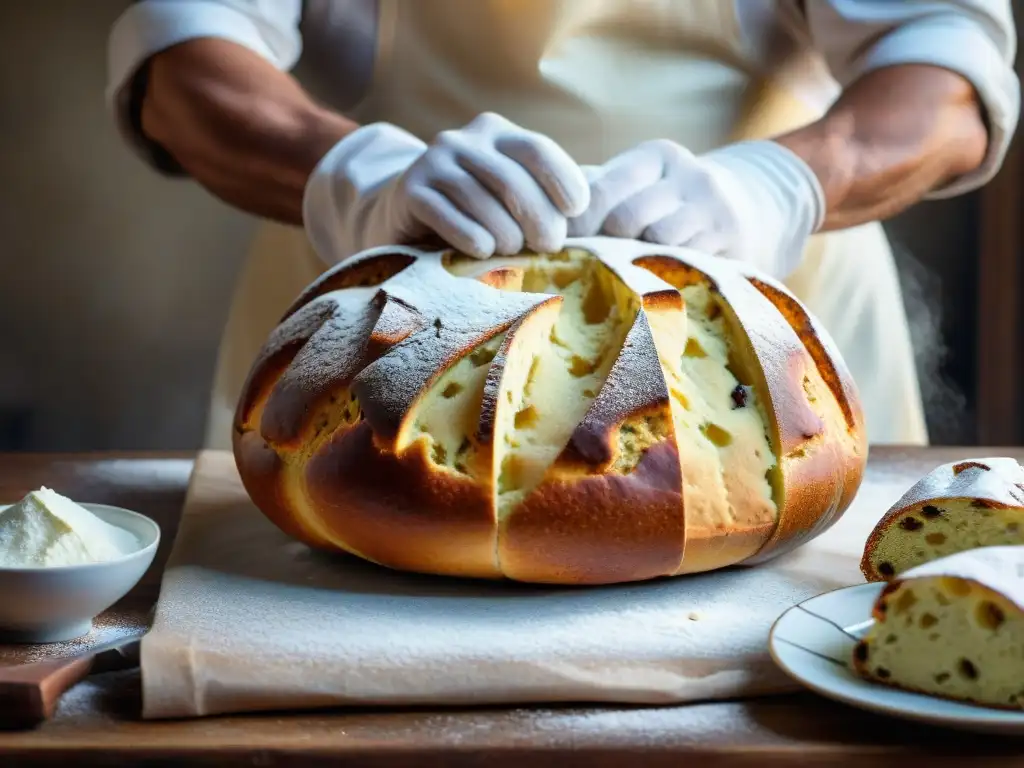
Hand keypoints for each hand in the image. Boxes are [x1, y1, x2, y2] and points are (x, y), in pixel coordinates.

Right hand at [303, 113, 589, 262]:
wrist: (397, 216)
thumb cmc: (471, 214)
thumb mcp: (507, 198)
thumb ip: (542, 198)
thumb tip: (592, 221)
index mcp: (496, 134)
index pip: (537, 150)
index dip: (563, 180)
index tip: (579, 212)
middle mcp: (464, 140)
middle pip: (512, 178)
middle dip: (538, 216)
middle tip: (550, 246)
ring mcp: (433, 162)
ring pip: (481, 198)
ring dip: (505, 232)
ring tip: (512, 252)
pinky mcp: (408, 190)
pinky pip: (445, 213)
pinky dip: (470, 236)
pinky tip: (483, 251)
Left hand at [569, 139, 825, 279]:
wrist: (754, 210)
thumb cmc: (672, 204)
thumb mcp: (641, 186)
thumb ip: (598, 192)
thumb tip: (541, 210)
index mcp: (656, 157)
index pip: (603, 188)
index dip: (576, 222)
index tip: (556, 246)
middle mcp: (688, 175)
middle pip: (627, 219)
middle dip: (603, 246)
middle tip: (583, 270)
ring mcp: (714, 208)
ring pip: (657, 243)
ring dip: (634, 265)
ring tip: (618, 279)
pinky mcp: (734, 241)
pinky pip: (688, 264)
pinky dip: (664, 278)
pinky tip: (651, 286)